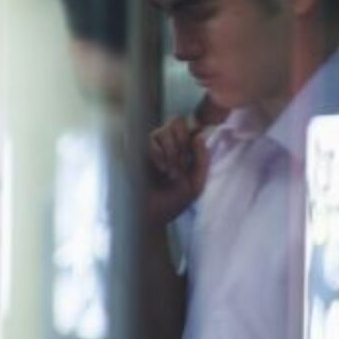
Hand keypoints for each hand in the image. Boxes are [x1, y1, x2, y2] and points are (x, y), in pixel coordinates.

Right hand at [145, 113, 210, 227]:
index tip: (192, 149)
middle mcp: (166, 146)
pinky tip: (160, 169)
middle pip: (176, 122)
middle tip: (181, 162)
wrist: (151, 216)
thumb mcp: (196, 183)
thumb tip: (199, 136)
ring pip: (162, 130)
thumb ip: (202, 160)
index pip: (189, 126)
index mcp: (183, 151)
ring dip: (171, 149)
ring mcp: (150, 148)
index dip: (192, 132)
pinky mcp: (136, 153)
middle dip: (181, 140)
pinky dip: (158, 154)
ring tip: (170, 169)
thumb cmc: (172, 202)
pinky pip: (149, 141)